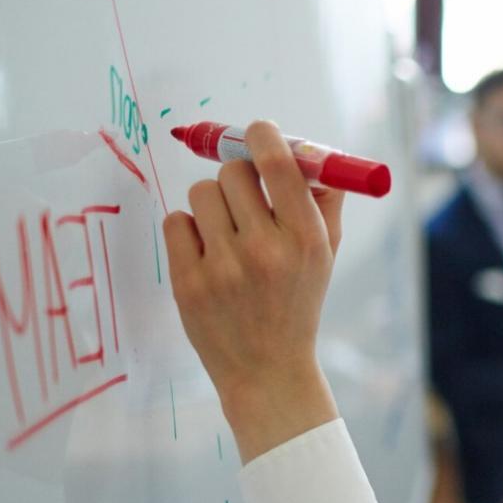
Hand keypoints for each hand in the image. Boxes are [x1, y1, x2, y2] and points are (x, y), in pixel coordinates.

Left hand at [163, 121, 345, 462]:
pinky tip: (207, 252)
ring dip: (212, 204)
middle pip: (233, 172)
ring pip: (201, 193)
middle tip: (244, 195)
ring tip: (226, 232)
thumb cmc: (298, 303)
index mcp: (306, 239)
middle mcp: (266, 250)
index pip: (278, 165)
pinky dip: (190, 230)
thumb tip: (312, 152)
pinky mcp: (189, 282)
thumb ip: (324, 202)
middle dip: (237, 176)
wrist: (268, 369)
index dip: (263, 136)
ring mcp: (224, 268)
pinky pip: (176, 222)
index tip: (257, 132)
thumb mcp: (326, 255)